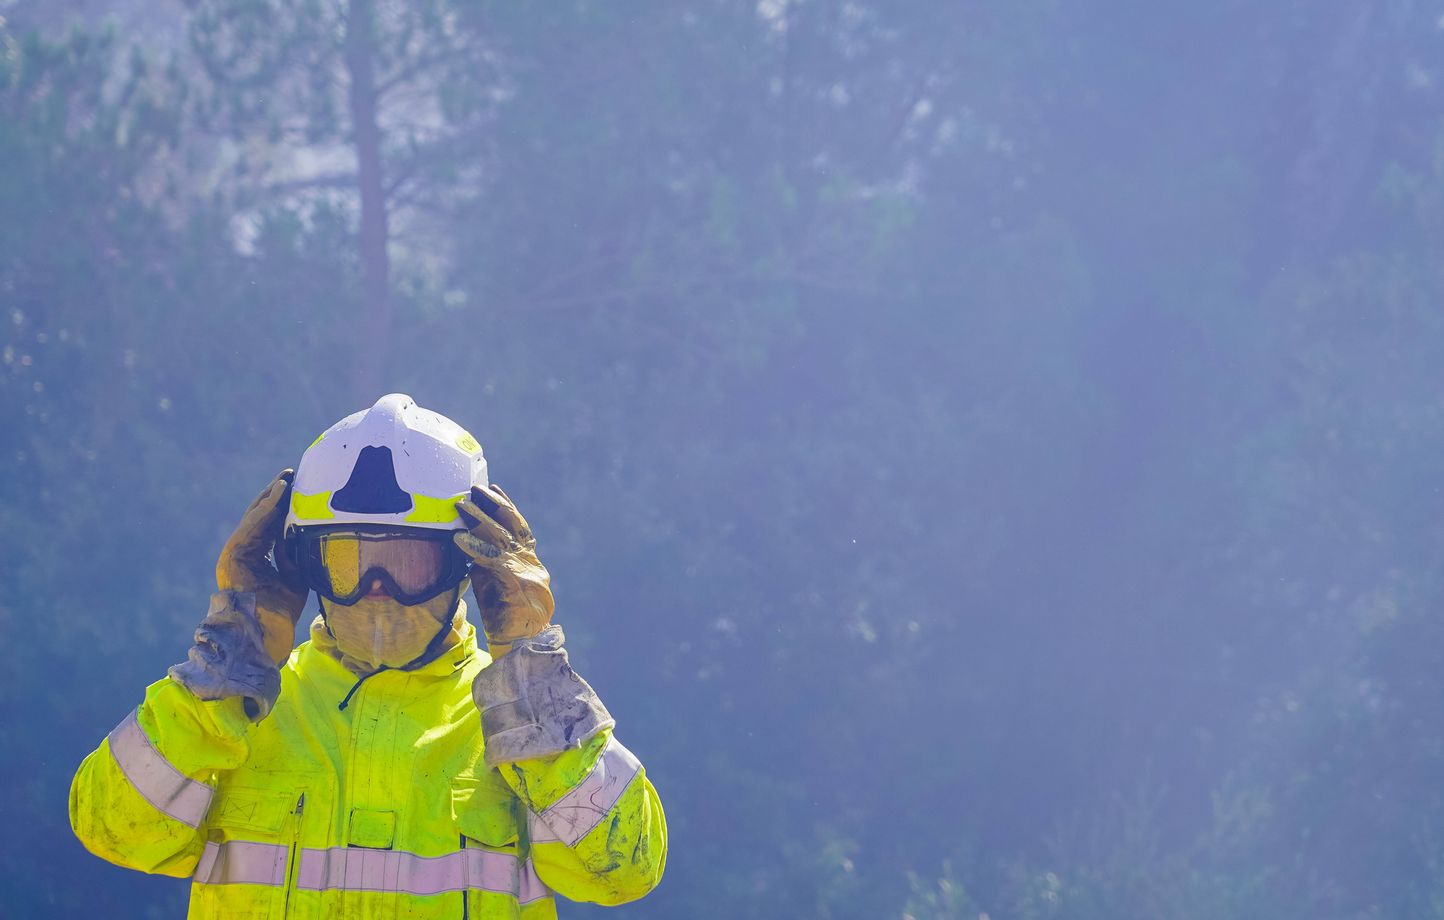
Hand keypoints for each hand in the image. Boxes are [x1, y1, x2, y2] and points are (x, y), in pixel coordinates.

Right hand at [216, 470, 308, 664]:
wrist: (263, 637)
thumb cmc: (280, 613)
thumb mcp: (296, 576)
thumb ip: (297, 554)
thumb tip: (308, 532)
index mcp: (256, 559)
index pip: (270, 526)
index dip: (284, 507)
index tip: (300, 489)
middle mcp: (243, 554)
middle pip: (260, 518)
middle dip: (277, 496)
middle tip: (293, 474)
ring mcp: (235, 554)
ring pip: (254, 518)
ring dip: (272, 496)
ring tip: (288, 478)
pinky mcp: (232, 556)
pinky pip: (252, 526)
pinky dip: (267, 509)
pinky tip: (280, 492)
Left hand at [454, 484, 554, 658]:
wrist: (523, 642)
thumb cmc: (506, 614)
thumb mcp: (495, 581)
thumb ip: (486, 562)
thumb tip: (465, 541)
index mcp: (527, 559)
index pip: (517, 525)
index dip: (506, 505)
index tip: (492, 488)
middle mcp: (529, 560)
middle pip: (510, 525)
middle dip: (492, 505)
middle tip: (473, 489)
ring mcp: (525, 571)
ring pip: (501, 538)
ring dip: (479, 520)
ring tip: (461, 507)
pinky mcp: (515, 584)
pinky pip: (493, 561)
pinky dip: (475, 548)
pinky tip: (459, 539)